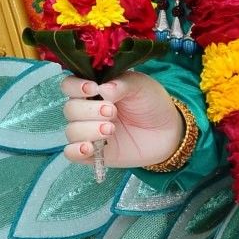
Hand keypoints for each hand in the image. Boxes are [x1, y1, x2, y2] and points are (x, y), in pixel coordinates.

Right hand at [61, 71, 185, 169]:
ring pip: (71, 131)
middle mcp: (87, 110)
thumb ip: (121, 84)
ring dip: (88, 130)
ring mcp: (89, 132)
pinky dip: (76, 151)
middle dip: (89, 110)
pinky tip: (89, 148)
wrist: (168, 130)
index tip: (92, 89)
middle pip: (70, 109)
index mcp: (94, 90)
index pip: (70, 85)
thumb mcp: (140, 85)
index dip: (75, 87)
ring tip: (111, 129)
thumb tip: (103, 89)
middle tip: (112, 111)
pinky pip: (72, 153)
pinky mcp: (94, 153)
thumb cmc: (151, 103)